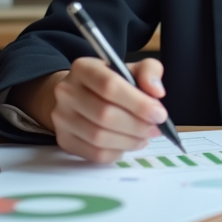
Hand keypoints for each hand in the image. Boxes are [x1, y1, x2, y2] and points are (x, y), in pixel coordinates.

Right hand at [9, 57, 168, 162]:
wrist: (78, 95)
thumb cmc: (109, 82)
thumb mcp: (131, 69)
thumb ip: (149, 72)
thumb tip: (157, 92)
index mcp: (83, 68)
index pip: (110, 86)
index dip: (138, 103)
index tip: (160, 114)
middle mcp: (66, 91)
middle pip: (105, 114)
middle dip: (137, 125)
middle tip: (156, 129)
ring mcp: (61, 118)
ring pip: (99, 137)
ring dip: (129, 141)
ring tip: (145, 137)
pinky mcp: (64, 140)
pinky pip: (95, 154)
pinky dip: (117, 152)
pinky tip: (128, 143)